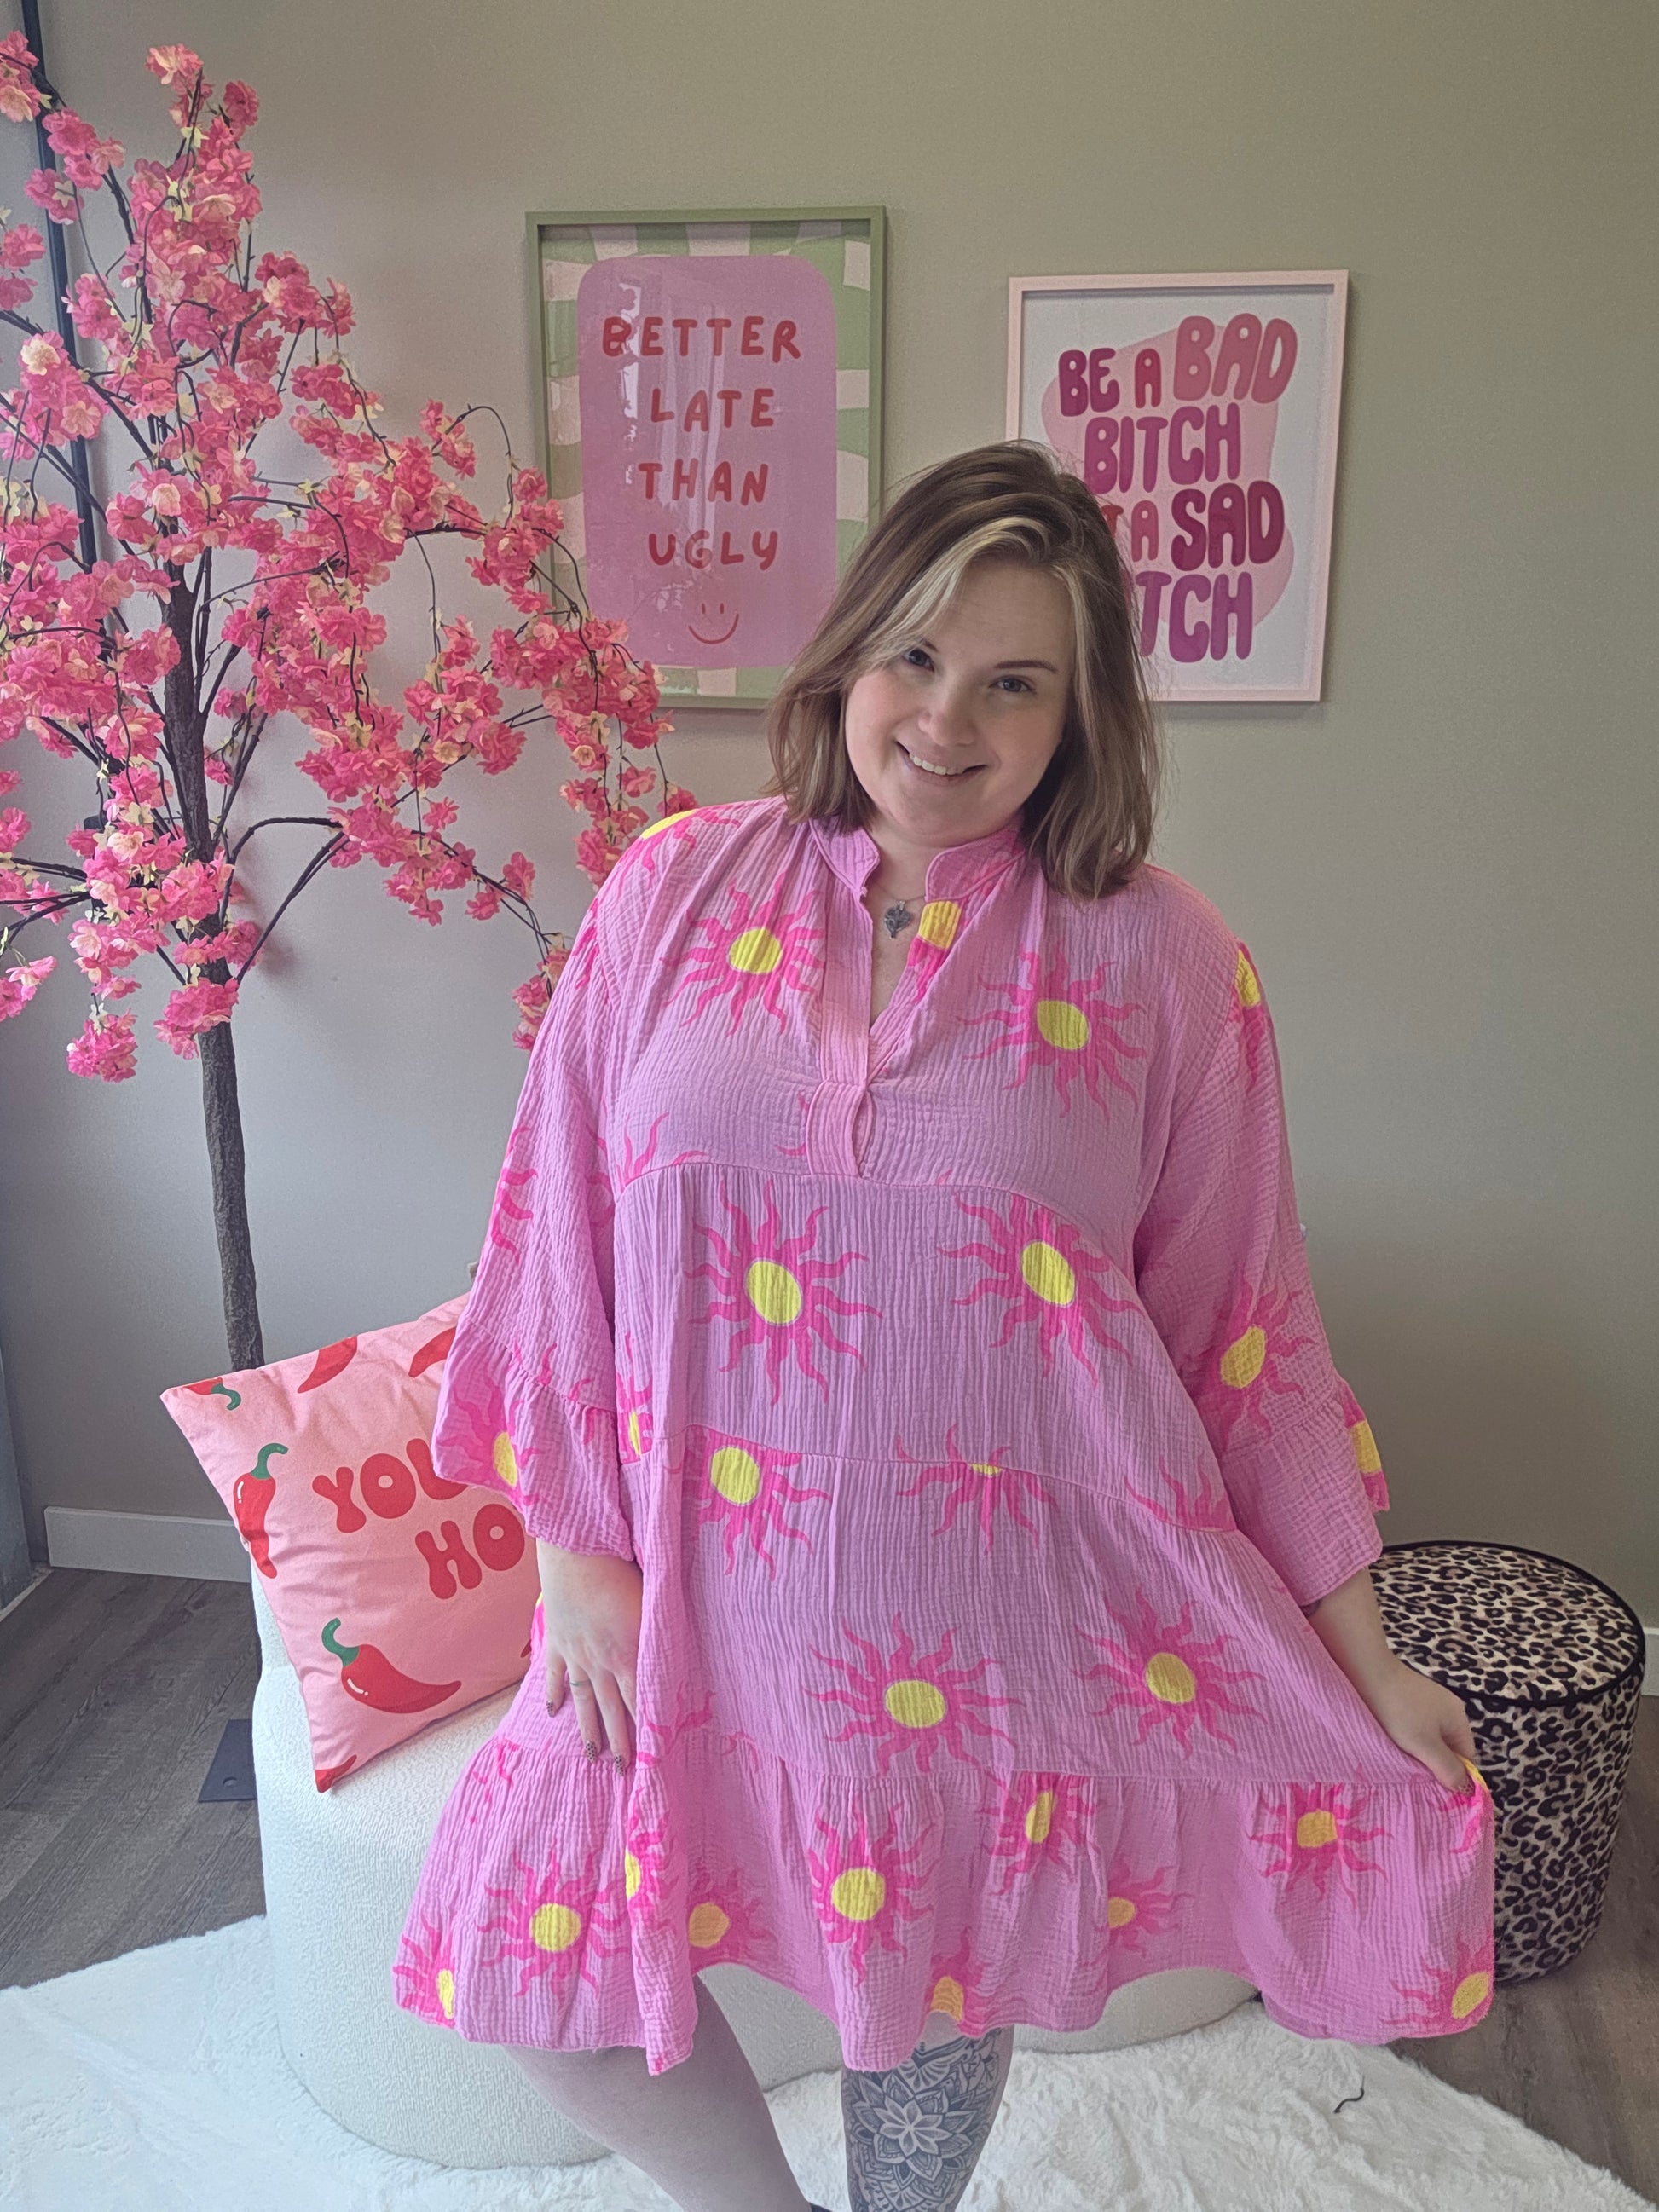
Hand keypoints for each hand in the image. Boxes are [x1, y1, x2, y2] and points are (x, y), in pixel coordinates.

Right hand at [539, 1542, 641, 1771]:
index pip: (640, 1701)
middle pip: (611, 1710)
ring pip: (583, 1700)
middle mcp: (601, 1661)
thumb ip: (663, 1628)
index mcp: (629, 1653)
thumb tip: (686, 1646)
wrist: (576, 1551)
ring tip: (592, 1756)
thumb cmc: (623, 1567)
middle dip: (619, 1742)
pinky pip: (554, 1673)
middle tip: (624, 1771)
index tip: (653, 1758)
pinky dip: (553, 1693)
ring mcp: (575, 1653)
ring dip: (588, 1729)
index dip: (647, 1730)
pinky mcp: (557, 1640)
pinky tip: (553, 1711)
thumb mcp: (653, 1599)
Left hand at [1358, 1655, 1483, 1794]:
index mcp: (1459, 1719)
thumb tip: (1466, 1788)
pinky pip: (1415, 1726)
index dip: (1454, 1774)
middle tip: (1416, 1775)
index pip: (1466, 1757)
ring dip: (1418, 1750)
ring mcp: (1429, 1702)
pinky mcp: (1410, 1698)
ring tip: (1402, 1758)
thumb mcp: (1426, 1746)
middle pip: (1448, 1748)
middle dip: (1434, 1763)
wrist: (1368, 1674)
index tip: (1435, 1787)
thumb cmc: (1399, 1711)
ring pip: (1429, 1737)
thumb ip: (1447, 1768)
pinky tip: (1393, 1739)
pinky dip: (1407, 1735)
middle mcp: (1448, 1708)